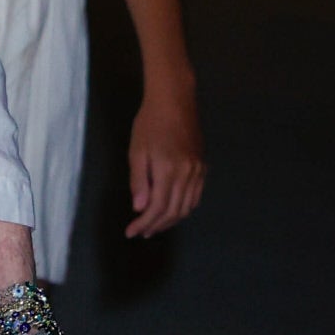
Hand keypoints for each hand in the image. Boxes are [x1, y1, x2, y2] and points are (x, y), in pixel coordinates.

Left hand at [126, 69, 204, 237]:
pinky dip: (184, 208)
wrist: (174, 102)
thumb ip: (138, 181)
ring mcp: (198, 171)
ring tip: (155, 226)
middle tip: (141, 232)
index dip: (144, 223)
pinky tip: (172, 210)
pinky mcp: (203, 167)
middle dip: (156, 225)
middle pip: (174, 211)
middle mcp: (188, 175)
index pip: (157, 208)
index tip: (131, 232)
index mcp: (168, 171)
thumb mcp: (136, 151)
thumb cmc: (149, 124)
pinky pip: (195, 196)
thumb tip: (139, 208)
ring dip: (171, 220)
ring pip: (187, 206)